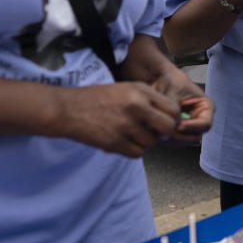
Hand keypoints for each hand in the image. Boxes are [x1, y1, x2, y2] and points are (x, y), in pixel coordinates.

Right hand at [58, 82, 181, 157]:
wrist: (67, 109)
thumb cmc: (97, 98)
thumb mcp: (126, 89)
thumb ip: (150, 100)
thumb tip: (173, 117)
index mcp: (141, 91)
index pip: (173, 109)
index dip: (174, 118)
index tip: (169, 122)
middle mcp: (136, 107)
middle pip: (168, 127)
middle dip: (165, 133)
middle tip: (156, 133)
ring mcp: (126, 125)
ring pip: (152, 142)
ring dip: (146, 142)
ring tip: (132, 134)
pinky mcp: (115, 142)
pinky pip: (138, 153)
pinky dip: (134, 150)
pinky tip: (124, 141)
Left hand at [150, 69, 214, 144]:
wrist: (158, 78)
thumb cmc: (169, 80)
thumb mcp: (173, 94)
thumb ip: (175, 110)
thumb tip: (175, 126)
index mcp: (206, 107)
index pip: (205, 125)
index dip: (191, 127)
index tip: (177, 125)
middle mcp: (200, 118)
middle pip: (195, 137)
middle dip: (180, 137)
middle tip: (165, 132)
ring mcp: (190, 125)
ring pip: (184, 141)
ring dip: (172, 139)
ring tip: (159, 130)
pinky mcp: (178, 130)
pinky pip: (175, 140)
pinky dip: (166, 137)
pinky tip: (157, 130)